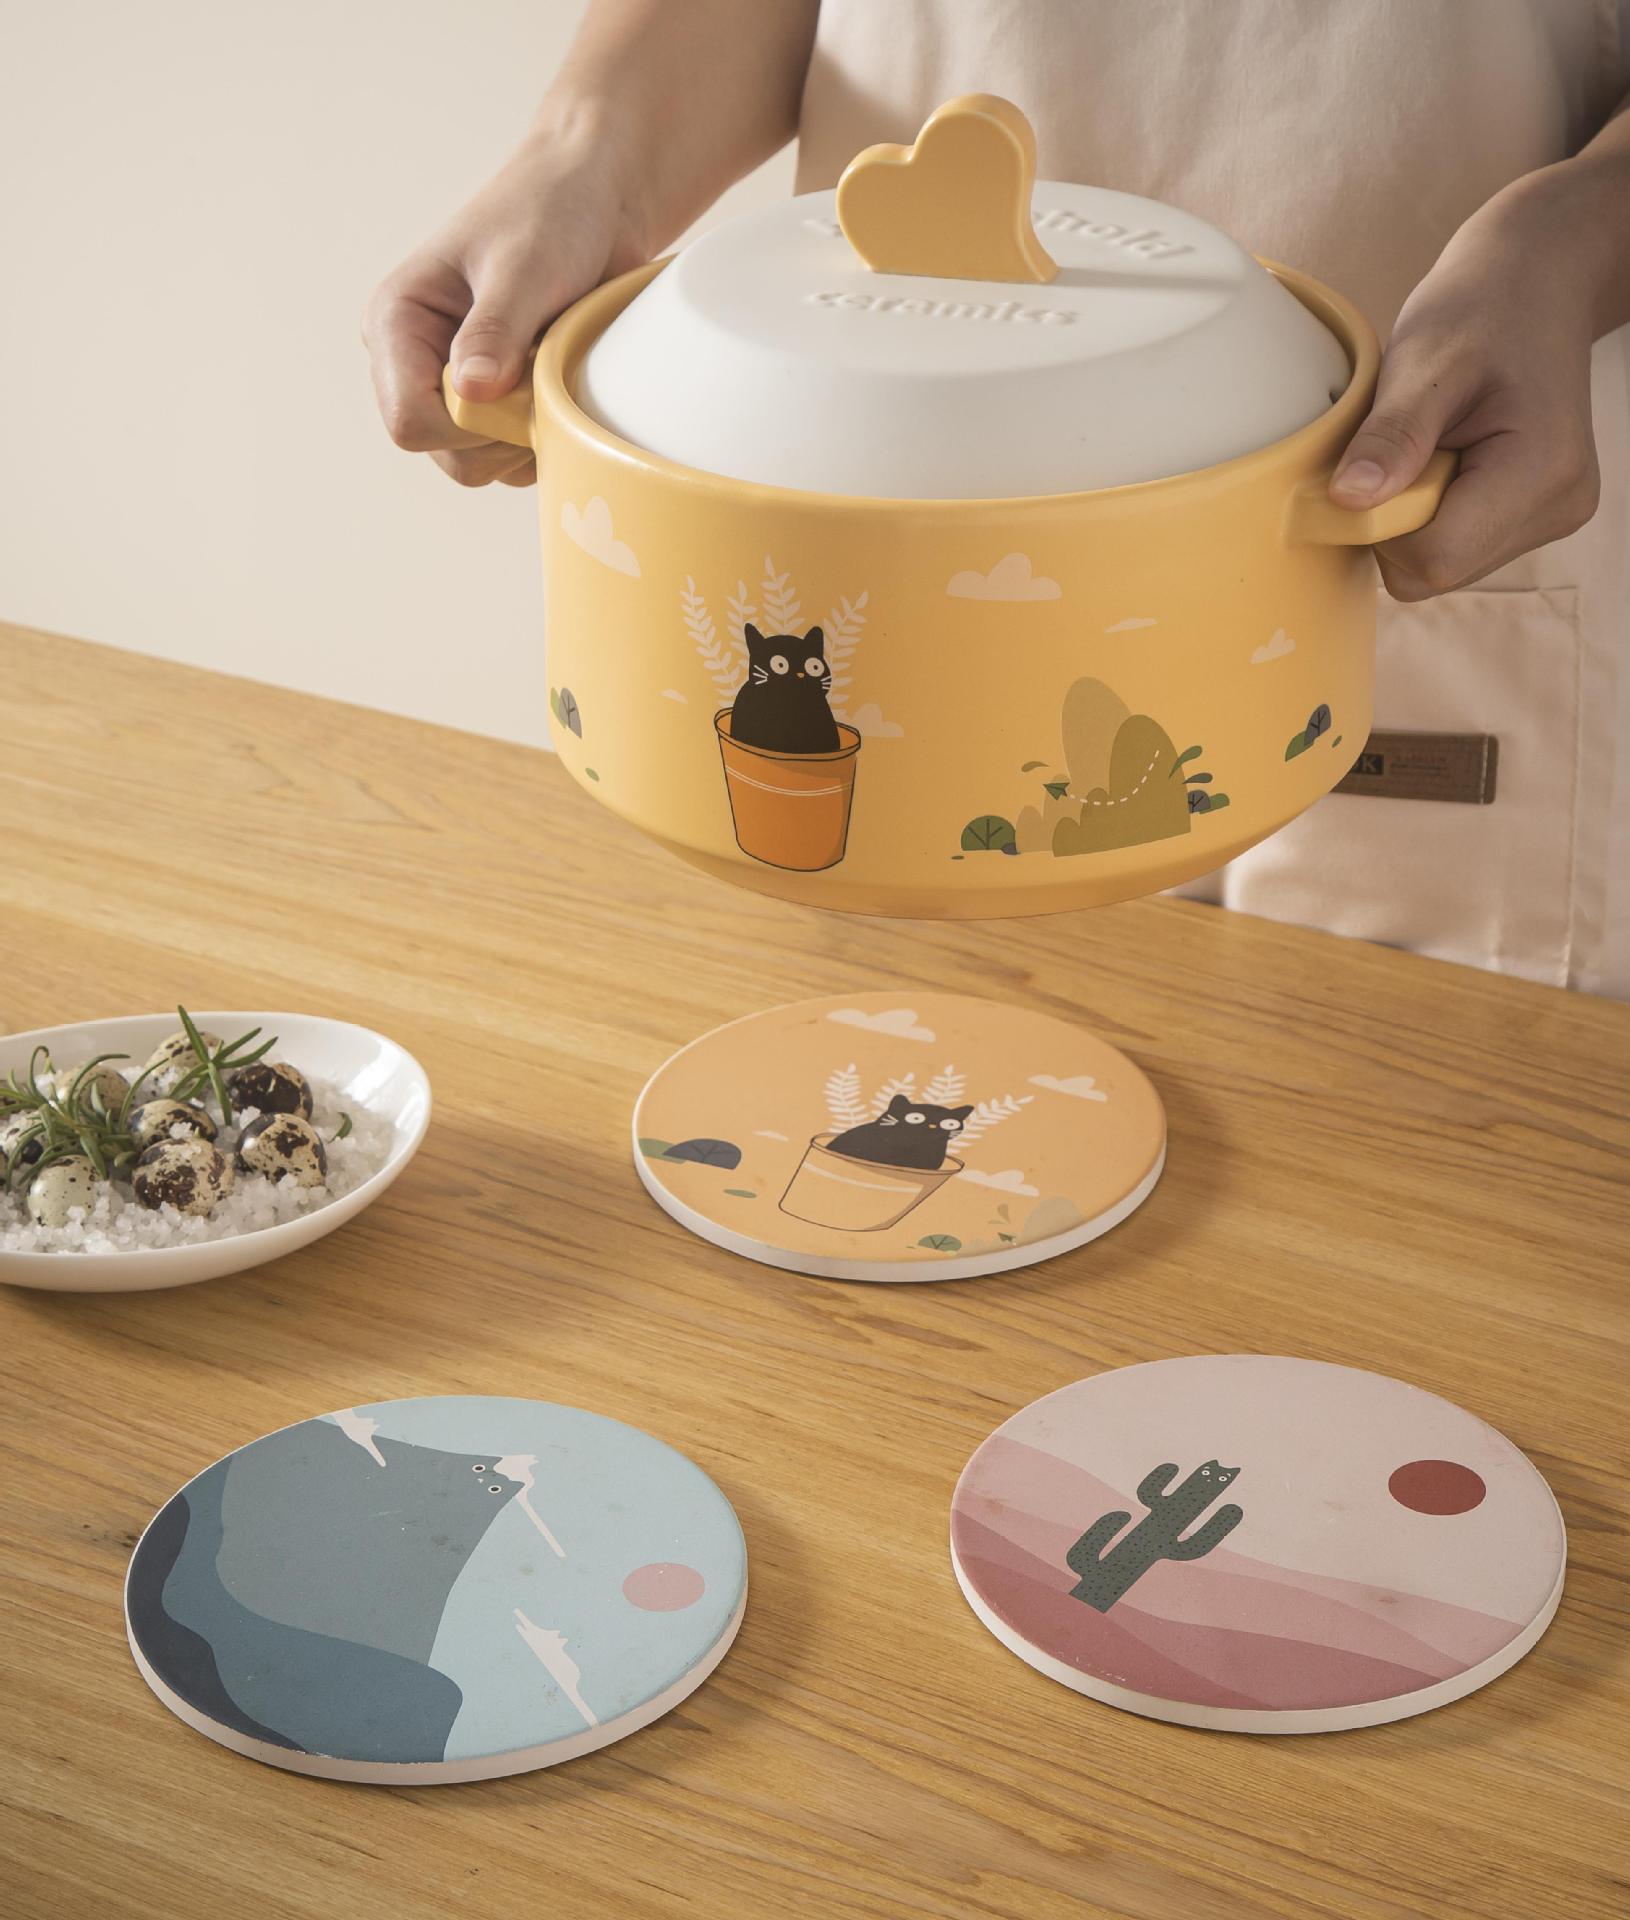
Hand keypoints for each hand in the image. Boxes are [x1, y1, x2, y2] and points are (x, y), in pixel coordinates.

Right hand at [362, 108, 648, 487]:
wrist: (596, 200)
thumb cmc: (550, 214)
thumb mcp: (524, 267)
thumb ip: (496, 329)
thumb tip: (471, 393)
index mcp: (397, 324)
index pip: (410, 421)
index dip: (468, 425)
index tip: (518, 384)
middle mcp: (415, 365)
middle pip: (448, 456)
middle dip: (505, 432)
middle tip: (545, 373)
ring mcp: (456, 391)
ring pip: (482, 466)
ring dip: (529, 434)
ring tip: (555, 369)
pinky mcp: (495, 406)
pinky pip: (514, 461)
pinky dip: (545, 438)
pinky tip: (563, 387)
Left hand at [1329, 169, 1601, 600]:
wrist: (1536, 283)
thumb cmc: (1483, 308)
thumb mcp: (1426, 360)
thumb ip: (1390, 436)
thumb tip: (1349, 500)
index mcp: (1543, 472)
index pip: (1434, 558)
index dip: (1380, 525)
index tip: (1367, 466)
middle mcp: (1558, 508)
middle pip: (1436, 569)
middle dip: (1395, 521)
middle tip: (1400, 448)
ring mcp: (1550, 518)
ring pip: (1441, 564)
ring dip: (1410, 515)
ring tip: (1427, 445)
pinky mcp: (1533, 517)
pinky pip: (1454, 546)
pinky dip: (1429, 511)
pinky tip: (1441, 458)